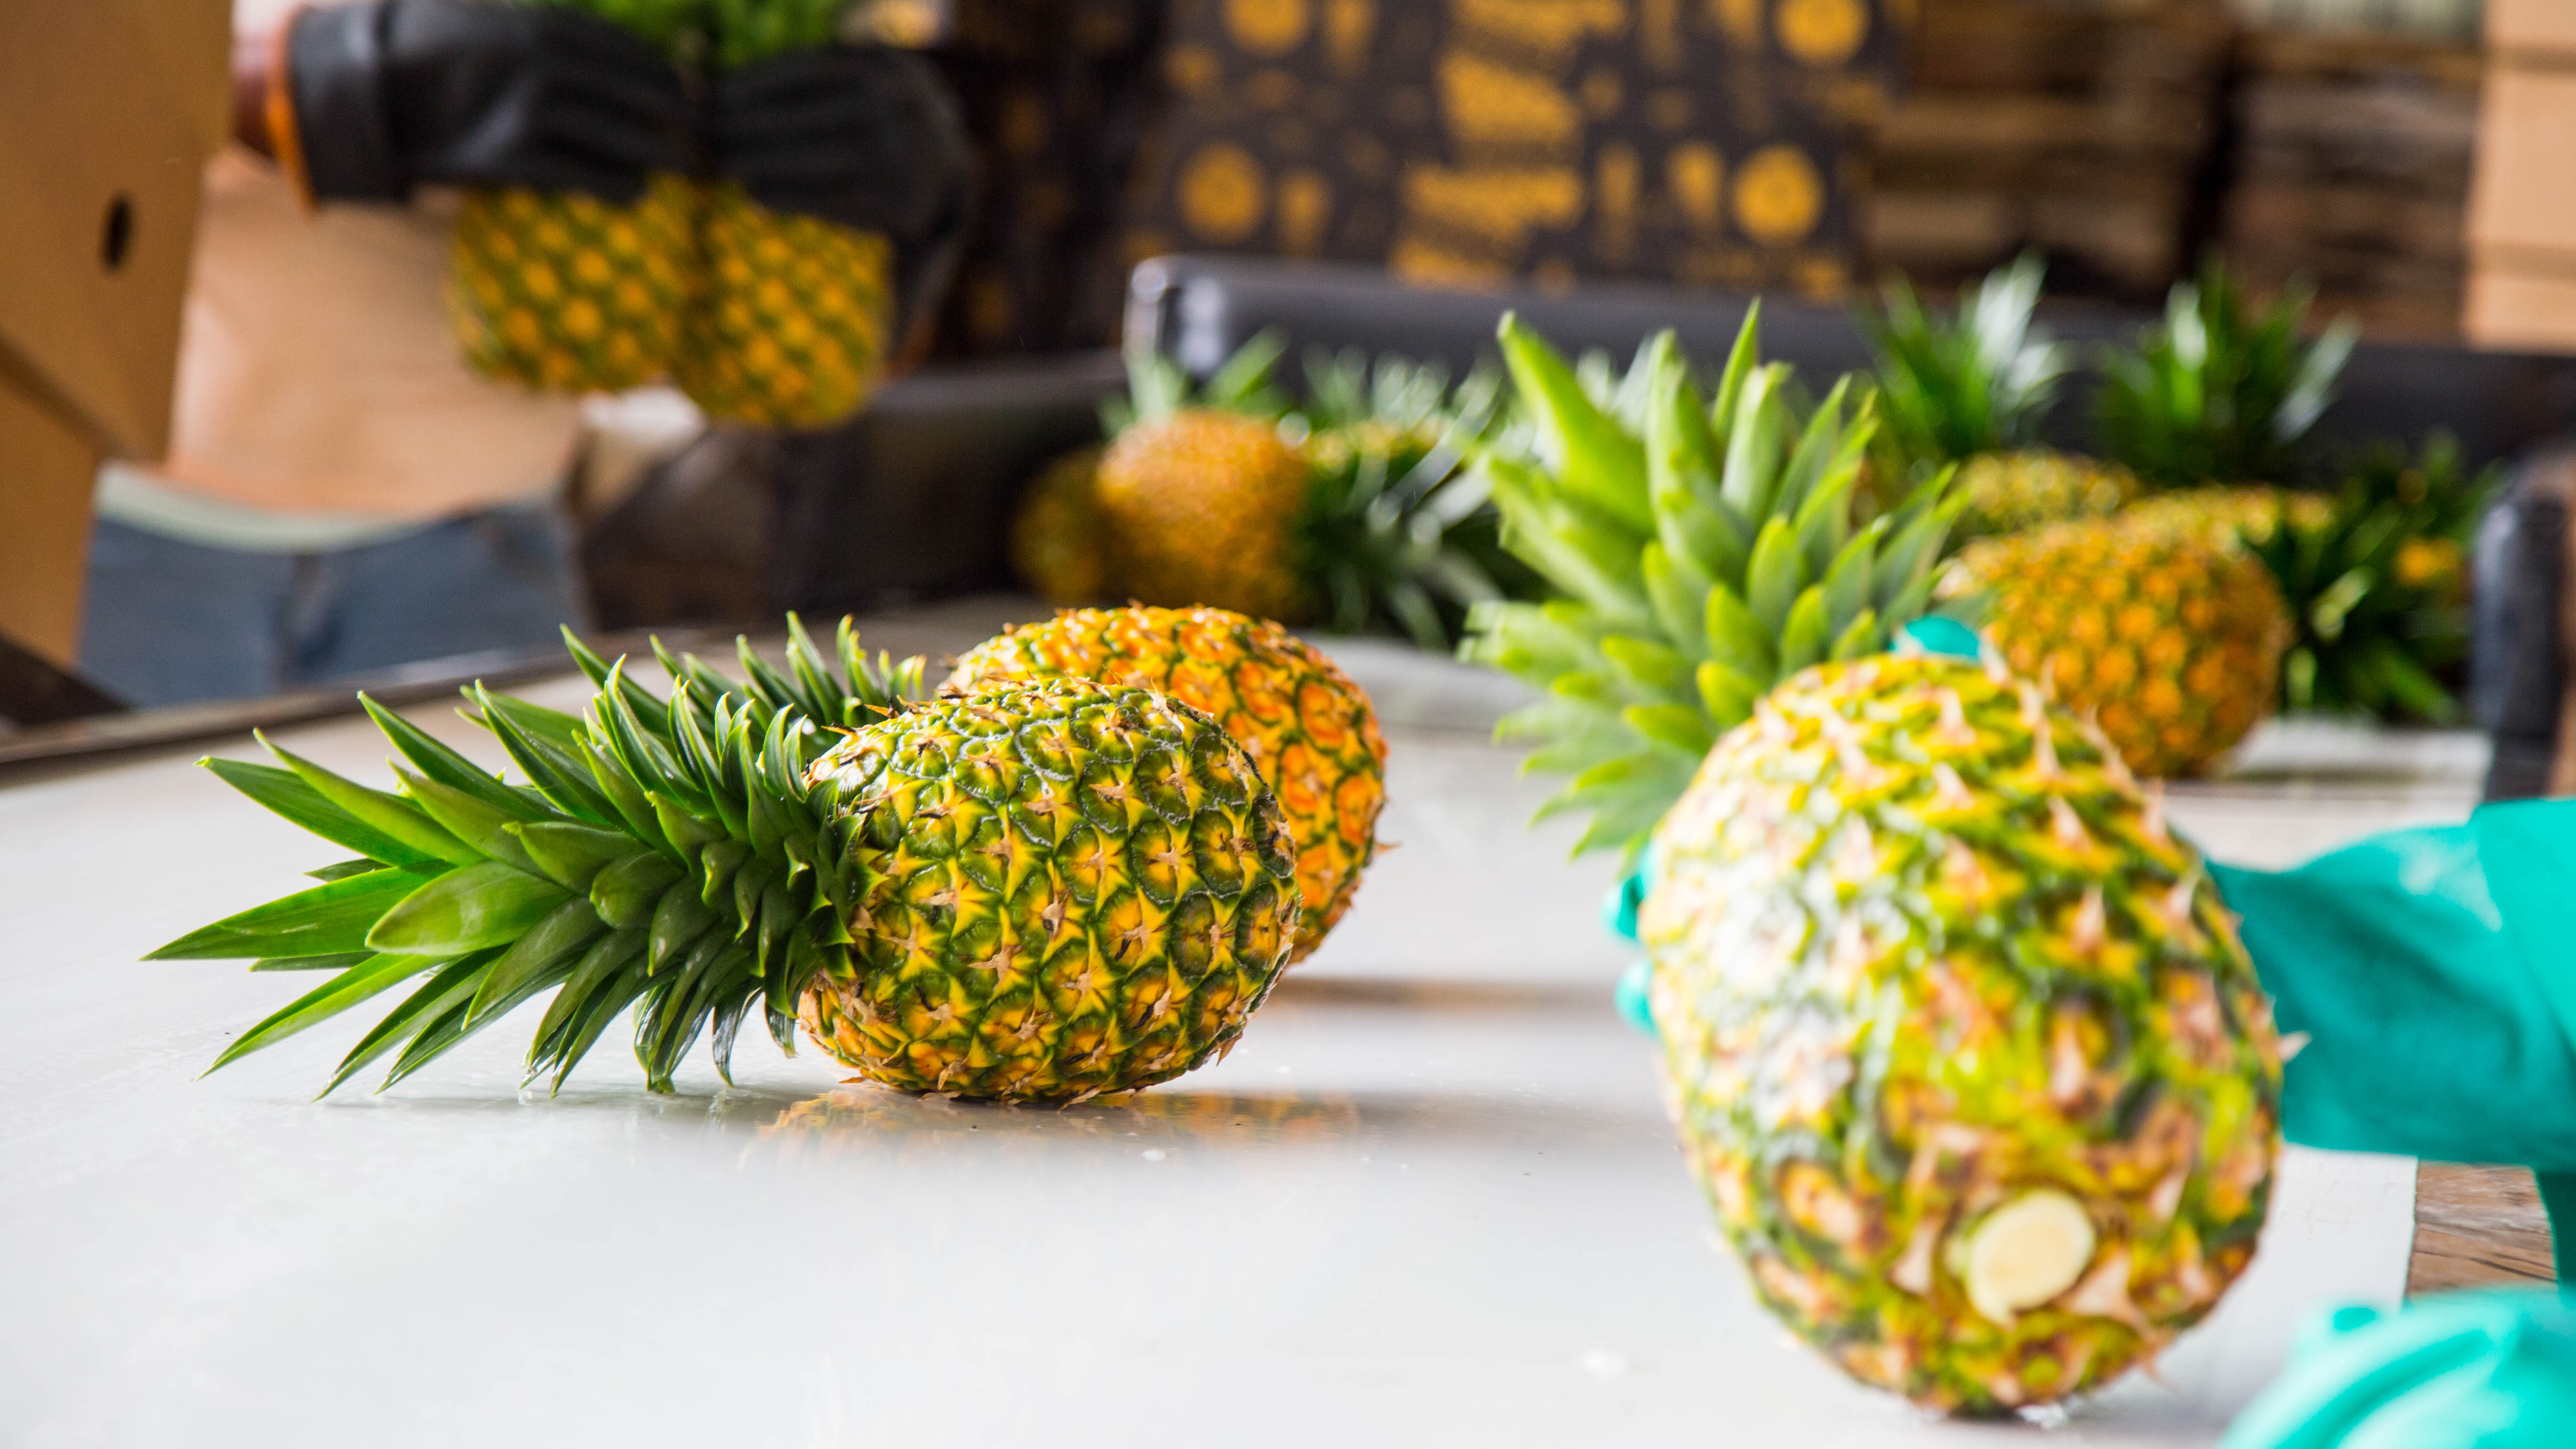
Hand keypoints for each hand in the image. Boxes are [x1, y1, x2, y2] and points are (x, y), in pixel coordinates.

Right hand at [287, 0, 690, 203]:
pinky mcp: (505, 159)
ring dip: (657, 156)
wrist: (367, 88)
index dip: (666, 76)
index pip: (626, 53)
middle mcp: (540, 66)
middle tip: (706, 136)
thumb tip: (598, 46)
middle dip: (677, 117)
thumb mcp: (492, 18)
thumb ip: (544, 30)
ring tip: (682, 168)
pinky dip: (615, 187)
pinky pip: (578, 177)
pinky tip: (636, 193)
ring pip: (617, 139)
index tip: (693, 92)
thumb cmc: (433, 48)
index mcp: (539, 27)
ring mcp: (524, 113)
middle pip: (634, 95)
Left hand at [704, 45, 971, 245]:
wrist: (945, 175)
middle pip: (809, 115)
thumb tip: (721, 88)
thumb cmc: (878, 123)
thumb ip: (812, 79)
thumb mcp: (859, 82)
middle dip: (748, 126)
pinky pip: (837, 201)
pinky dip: (792, 199)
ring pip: (819, 157)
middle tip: (705, 137)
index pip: (811, 69)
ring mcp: (908, 155)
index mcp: (886, 65)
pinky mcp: (905, 203)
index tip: (711, 94)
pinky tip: (756, 197)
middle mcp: (902, 105)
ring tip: (722, 166)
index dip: (755, 82)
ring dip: (762, 162)